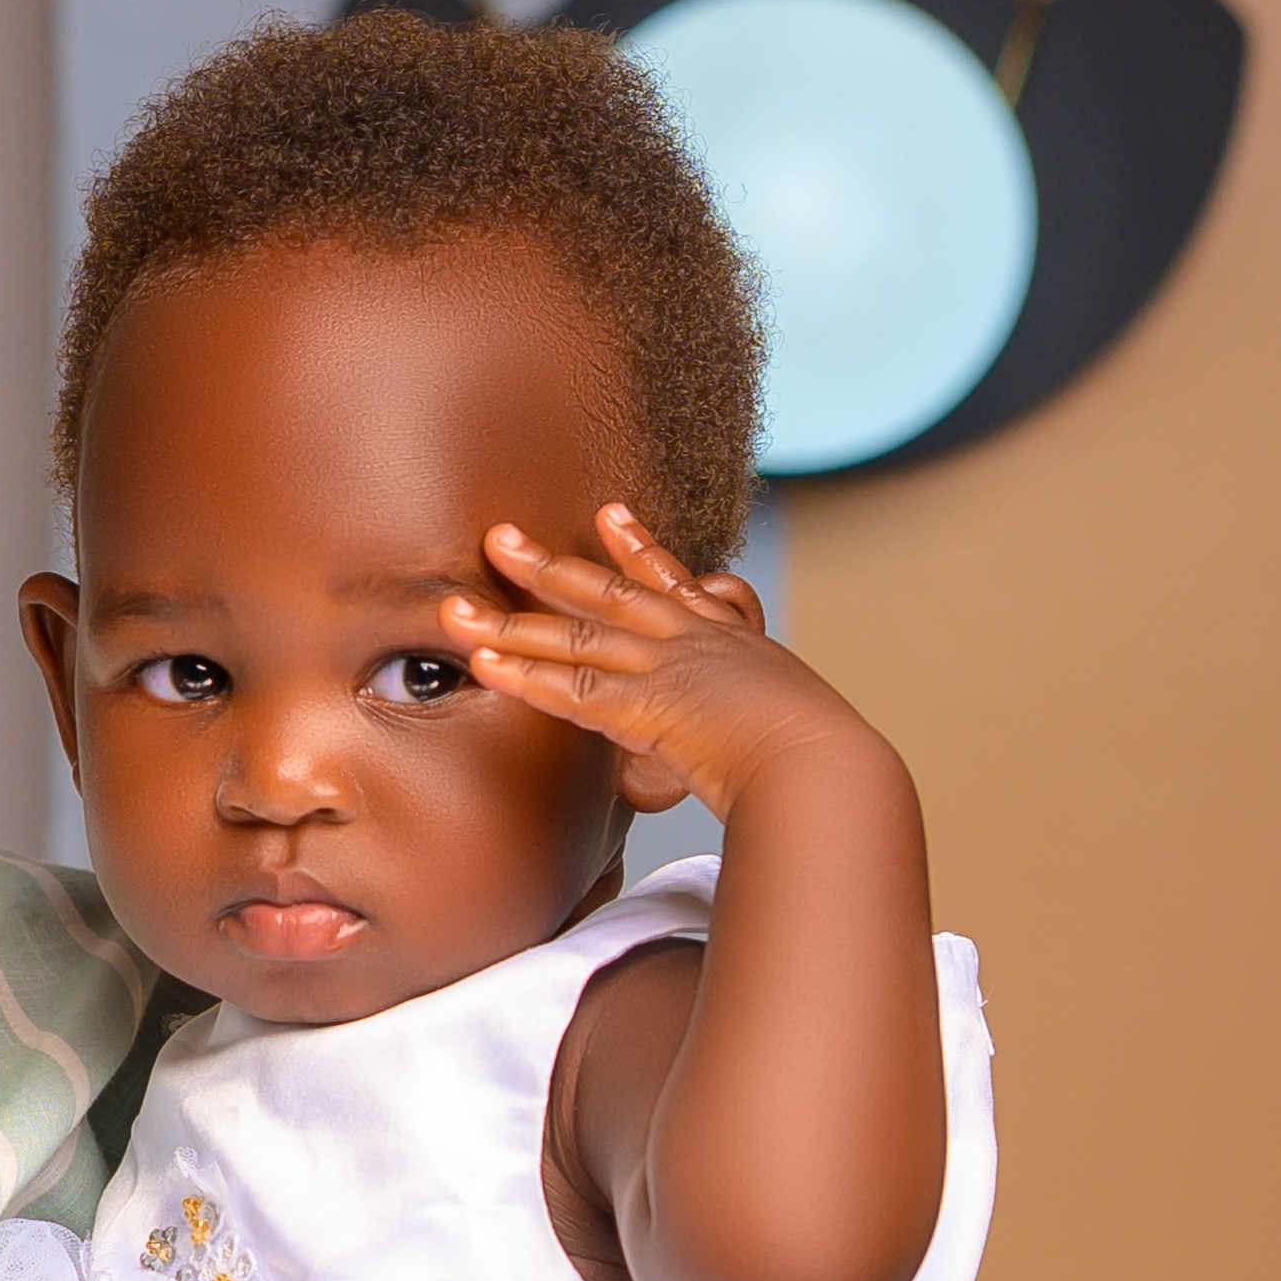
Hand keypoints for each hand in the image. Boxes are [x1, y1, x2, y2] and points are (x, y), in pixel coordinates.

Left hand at [452, 501, 893, 824]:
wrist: (825, 766)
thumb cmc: (818, 764)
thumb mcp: (787, 730)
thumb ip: (746, 735)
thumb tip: (731, 763)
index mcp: (729, 644)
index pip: (676, 585)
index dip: (637, 549)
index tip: (609, 515)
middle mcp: (692, 644)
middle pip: (609, 594)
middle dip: (549, 566)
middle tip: (500, 536)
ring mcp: (667, 671)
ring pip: (575, 638)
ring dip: (511, 621)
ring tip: (456, 607)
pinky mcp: (647, 708)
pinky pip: (572, 689)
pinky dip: (525, 677)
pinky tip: (482, 662)